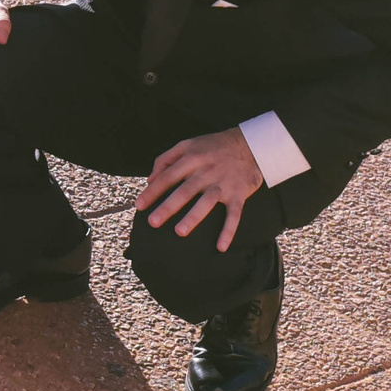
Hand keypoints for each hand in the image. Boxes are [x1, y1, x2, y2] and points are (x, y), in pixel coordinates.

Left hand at [136, 127, 265, 251]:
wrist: (251, 145)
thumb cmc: (214, 146)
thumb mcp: (188, 144)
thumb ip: (166, 159)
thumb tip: (150, 179)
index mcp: (192, 159)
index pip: (168, 176)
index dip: (152, 191)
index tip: (139, 205)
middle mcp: (206, 172)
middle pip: (185, 191)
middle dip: (168, 207)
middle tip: (153, 222)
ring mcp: (223, 184)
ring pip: (206, 202)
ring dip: (194, 217)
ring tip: (180, 231)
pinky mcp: (238, 194)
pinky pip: (234, 215)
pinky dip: (228, 230)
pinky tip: (220, 246)